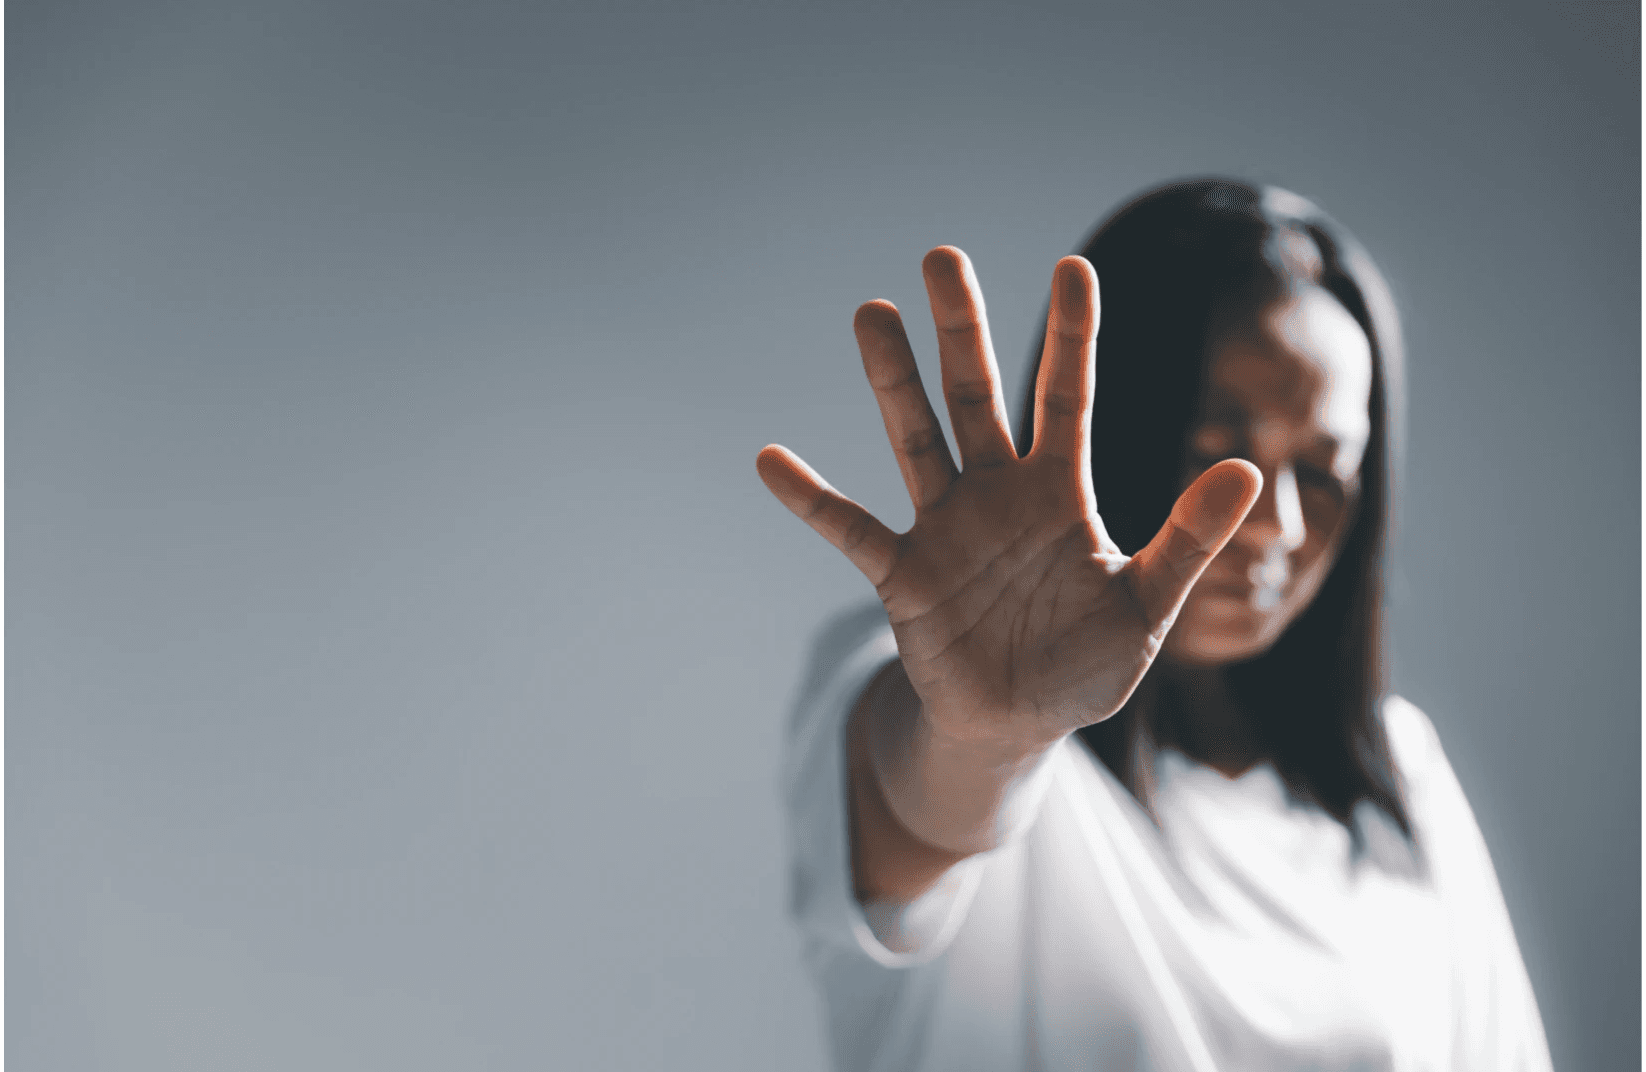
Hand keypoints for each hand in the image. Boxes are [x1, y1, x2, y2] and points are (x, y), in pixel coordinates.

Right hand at [760, 247, 1259, 754]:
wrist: (1019, 726)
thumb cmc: (1085, 661)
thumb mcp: (1148, 604)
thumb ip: (1190, 539)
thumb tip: (1248, 469)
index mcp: (1059, 492)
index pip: (1065, 397)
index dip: (1071, 336)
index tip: (1073, 268)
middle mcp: (996, 493)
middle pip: (976, 396)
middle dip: (962, 330)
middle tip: (943, 257)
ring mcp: (944, 529)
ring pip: (916, 439)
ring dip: (893, 381)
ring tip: (872, 312)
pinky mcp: (903, 576)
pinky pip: (850, 530)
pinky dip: (812, 499)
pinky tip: (771, 460)